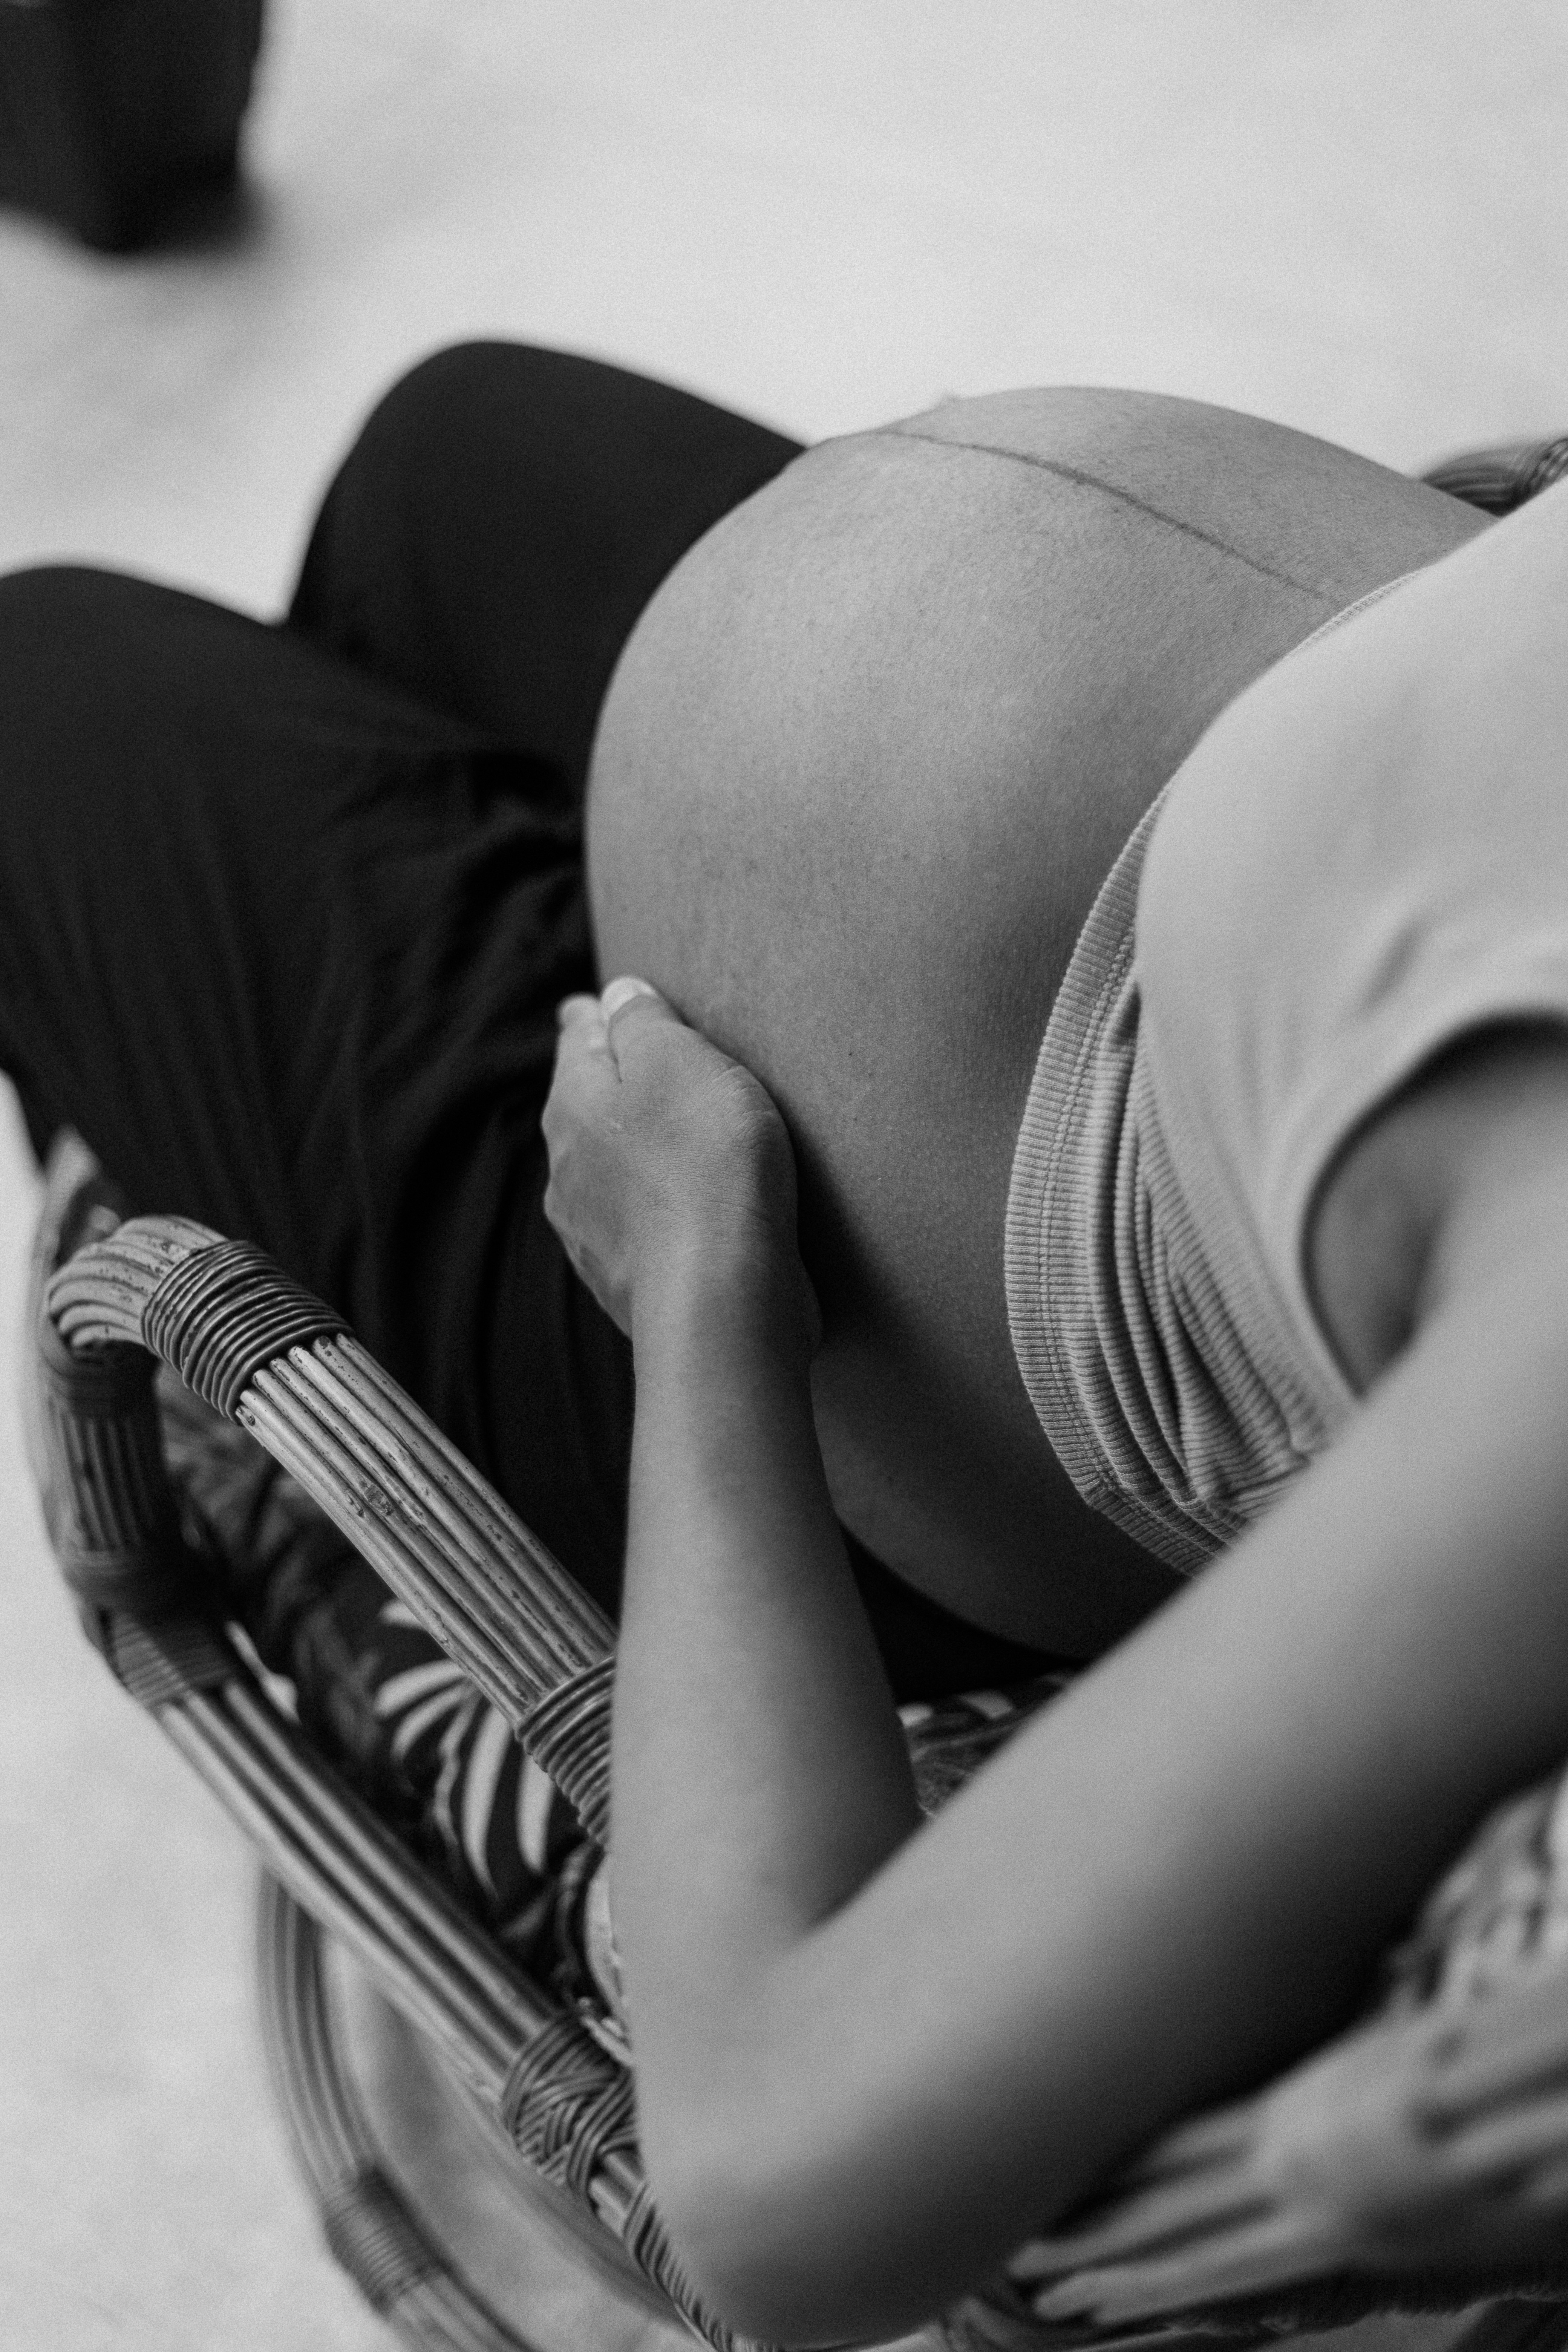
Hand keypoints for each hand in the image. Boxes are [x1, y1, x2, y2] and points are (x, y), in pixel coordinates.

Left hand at [542, 977, 820, 1356]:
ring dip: (632, 1154)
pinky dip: (655, 1208)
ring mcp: (593, 1233)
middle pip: (585, 1109)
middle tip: (633, 1067)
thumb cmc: (706, 1170)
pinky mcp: (632, 1281)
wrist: (720, 1303)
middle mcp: (568, 1169)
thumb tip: (615, 996)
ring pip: (606, 1173)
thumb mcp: (681, 1063)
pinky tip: (681, 1211)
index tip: (589, 1009)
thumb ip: (644, 1024)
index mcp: (573, 1104)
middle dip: (608, 1087)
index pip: (578, 1041)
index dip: (592, 1019)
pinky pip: (638, 1227)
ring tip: (664, 1139)